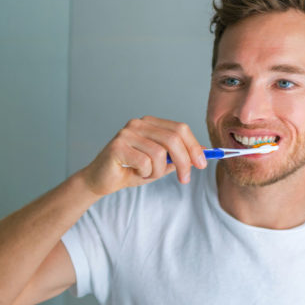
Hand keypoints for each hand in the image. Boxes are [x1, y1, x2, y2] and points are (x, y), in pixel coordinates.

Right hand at [80, 116, 206, 196]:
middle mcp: (138, 123)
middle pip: (173, 138)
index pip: (180, 129)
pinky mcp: (118, 146)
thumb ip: (178, 157)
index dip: (194, 146)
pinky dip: (144, 173)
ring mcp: (127, 133)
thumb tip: (204, 153)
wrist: (100, 181)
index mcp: (149, 123)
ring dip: (158, 171)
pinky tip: (134, 173)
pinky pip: (145, 162)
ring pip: (160, 153)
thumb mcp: (160, 164)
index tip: (202, 164)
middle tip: (184, 179)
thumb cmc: (129, 170)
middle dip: (184, 161)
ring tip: (146, 174)